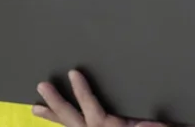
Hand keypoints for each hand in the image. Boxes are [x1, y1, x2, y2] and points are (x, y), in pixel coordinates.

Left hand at [33, 70, 165, 126]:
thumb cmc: (157, 126)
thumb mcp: (158, 126)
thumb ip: (153, 125)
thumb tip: (151, 123)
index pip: (93, 109)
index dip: (82, 92)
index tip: (74, 73)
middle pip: (72, 119)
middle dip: (56, 103)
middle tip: (42, 86)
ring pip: (71, 126)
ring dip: (53, 116)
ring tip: (36, 107)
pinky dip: (63, 123)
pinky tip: (52, 117)